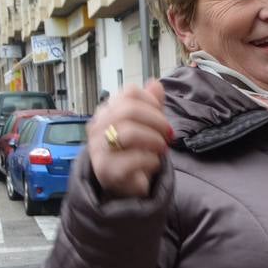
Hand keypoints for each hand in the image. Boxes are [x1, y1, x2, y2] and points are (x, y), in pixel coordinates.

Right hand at [88, 80, 171, 197]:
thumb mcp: (147, 126)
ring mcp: (99, 149)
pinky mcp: (106, 170)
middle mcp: (98, 127)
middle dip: (157, 121)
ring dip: (154, 140)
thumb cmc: (135, 152)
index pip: (129, 92)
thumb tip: (155, 83)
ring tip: (161, 149)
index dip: (152, 102)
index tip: (162, 115)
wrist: (126, 185)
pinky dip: (151, 161)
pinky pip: (133, 159)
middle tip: (168, 134)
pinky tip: (152, 164)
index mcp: (107, 111)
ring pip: (129, 133)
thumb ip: (152, 106)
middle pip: (129, 110)